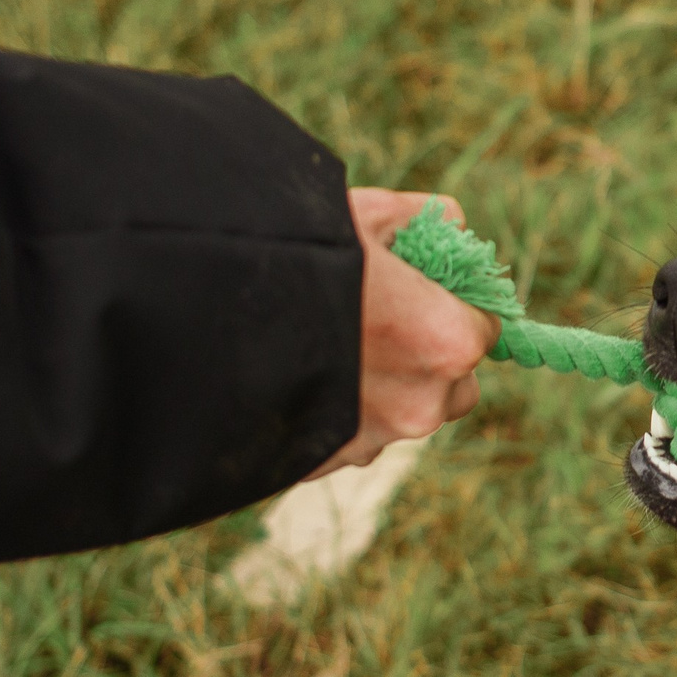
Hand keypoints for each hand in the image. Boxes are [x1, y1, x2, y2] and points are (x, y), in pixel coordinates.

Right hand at [307, 188, 501, 476]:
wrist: (191, 310)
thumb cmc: (292, 253)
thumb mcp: (366, 214)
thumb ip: (423, 220)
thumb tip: (448, 224)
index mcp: (446, 342)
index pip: (485, 331)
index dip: (457, 308)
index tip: (428, 293)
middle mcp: (421, 404)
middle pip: (454, 387)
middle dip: (430, 358)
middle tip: (383, 321)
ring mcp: (371, 440)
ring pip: (401, 416)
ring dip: (383, 389)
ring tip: (332, 343)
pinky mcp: (324, 462)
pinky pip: (350, 437)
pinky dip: (337, 411)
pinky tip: (299, 371)